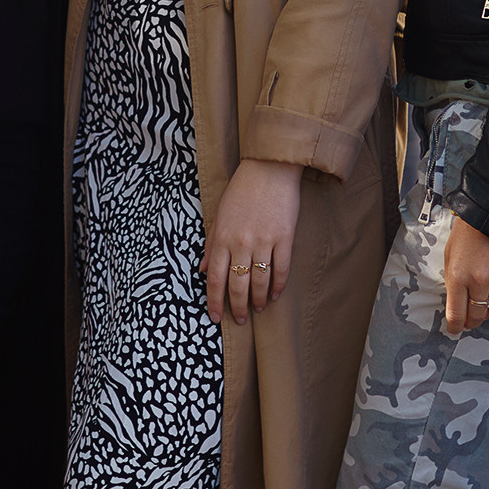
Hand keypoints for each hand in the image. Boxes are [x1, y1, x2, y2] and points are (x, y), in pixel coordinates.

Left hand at [203, 158, 301, 324]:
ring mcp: (263, 241)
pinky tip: (276, 295)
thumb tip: (203, 270)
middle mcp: (241, 243)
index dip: (215, 301)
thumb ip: (210, 244)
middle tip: (240, 320)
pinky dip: (278, 285)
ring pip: (260, 281)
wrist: (269, 169)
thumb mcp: (218, 215)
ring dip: (259, 299)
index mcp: (222, 238)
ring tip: (258, 308)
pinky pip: (281, 269)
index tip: (216, 317)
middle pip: (238, 285)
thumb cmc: (241, 191)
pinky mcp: (284, 238)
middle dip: (238, 307)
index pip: (215, 279)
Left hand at [444, 216, 488, 334]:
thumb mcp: (450, 258)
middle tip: (471, 321)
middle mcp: (478, 280)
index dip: (456, 327)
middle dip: (472, 322)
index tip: (455, 330)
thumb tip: (456, 306)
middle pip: (477, 315)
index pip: (456, 313)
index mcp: (457, 276)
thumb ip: (452, 283)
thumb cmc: (466, 236)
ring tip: (486, 309)